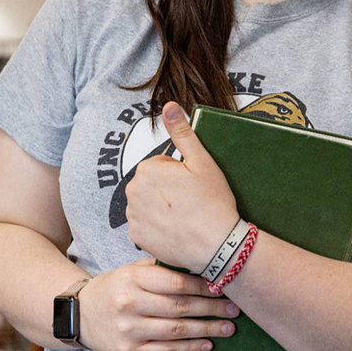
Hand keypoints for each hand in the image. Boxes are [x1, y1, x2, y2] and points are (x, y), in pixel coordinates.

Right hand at [78, 258, 239, 350]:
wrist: (79, 315)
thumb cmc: (112, 289)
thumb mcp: (128, 271)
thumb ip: (157, 269)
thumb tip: (197, 266)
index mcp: (130, 279)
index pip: (174, 283)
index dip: (202, 286)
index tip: (221, 286)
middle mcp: (128, 304)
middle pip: (179, 307)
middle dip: (211, 308)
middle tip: (233, 308)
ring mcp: (128, 331)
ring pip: (176, 331)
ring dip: (206, 330)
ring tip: (227, 327)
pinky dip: (189, 349)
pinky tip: (206, 344)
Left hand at [125, 102, 238, 272]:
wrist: (218, 245)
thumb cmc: (213, 202)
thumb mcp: (202, 162)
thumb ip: (182, 132)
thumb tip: (169, 106)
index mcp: (147, 169)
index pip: (159, 165)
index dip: (177, 174)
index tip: (191, 186)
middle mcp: (133, 191)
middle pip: (150, 184)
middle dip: (165, 189)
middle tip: (189, 202)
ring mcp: (133, 215)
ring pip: (145, 204)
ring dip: (159, 208)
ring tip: (183, 217)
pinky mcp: (136, 236)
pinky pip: (143, 225)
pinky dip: (155, 227)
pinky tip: (174, 231)